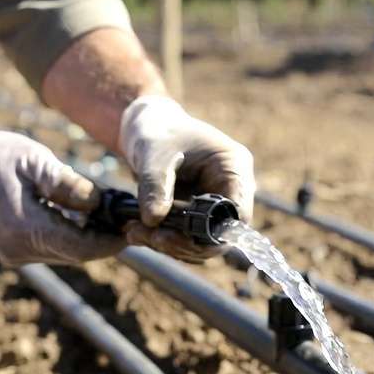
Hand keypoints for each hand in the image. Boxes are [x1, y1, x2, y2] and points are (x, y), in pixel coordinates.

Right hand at [0, 123, 124, 264]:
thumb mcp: (33, 161)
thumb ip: (67, 184)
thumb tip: (99, 203)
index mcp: (25, 228)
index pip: (81, 247)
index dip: (111, 241)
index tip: (134, 229)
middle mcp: (20, 250)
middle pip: (77, 254)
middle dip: (106, 240)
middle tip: (131, 223)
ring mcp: (15, 254)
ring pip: (66, 254)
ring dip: (90, 240)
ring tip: (113, 218)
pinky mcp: (13, 252)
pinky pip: (51, 250)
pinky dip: (72, 237)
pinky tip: (87, 220)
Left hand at [118, 96, 254, 259]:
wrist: (148, 127)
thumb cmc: (157, 131)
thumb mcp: (153, 155)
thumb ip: (155, 186)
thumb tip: (153, 221)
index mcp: (234, 168)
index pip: (238, 215)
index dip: (213, 234)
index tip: (176, 236)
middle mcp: (231, 189)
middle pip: (221, 235)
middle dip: (185, 243)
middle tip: (151, 238)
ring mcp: (215, 203)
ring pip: (202, 242)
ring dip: (170, 245)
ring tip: (135, 233)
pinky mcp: (198, 214)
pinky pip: (187, 238)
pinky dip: (163, 239)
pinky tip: (136, 232)